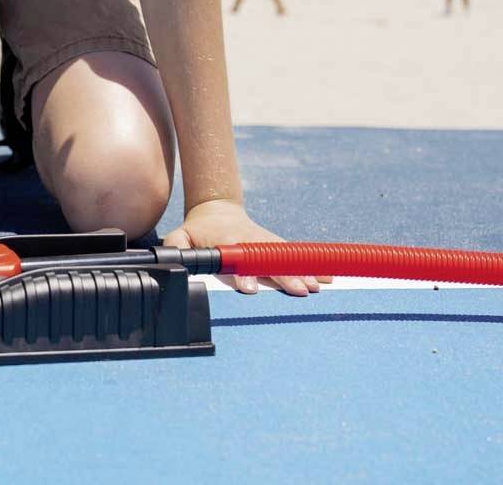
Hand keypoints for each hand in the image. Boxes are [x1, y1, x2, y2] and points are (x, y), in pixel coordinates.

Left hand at [163, 198, 332, 296]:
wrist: (218, 210)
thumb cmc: (199, 230)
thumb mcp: (181, 236)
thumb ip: (176, 248)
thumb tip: (174, 261)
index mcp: (228, 241)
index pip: (238, 258)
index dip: (244, 273)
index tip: (250, 287)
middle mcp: (251, 242)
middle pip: (268, 260)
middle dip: (283, 276)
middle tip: (299, 291)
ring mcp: (266, 243)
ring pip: (285, 257)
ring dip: (302, 271)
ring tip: (318, 286)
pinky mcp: (276, 246)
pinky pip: (295, 256)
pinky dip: (312, 266)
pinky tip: (328, 277)